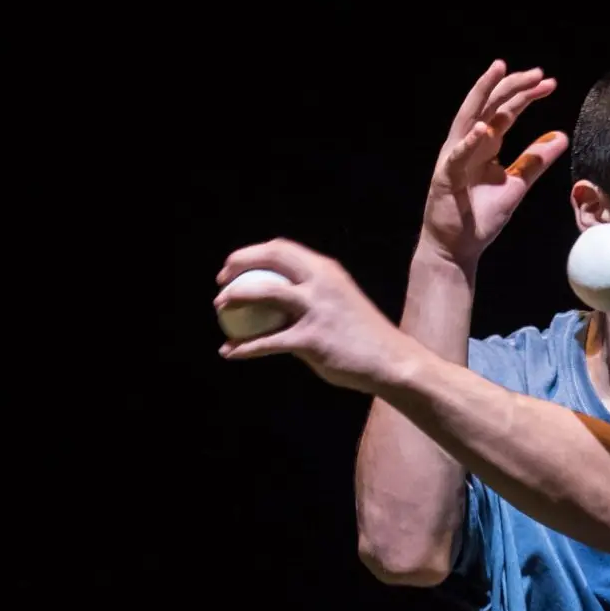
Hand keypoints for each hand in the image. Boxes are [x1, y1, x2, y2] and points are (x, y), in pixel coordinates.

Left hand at [214, 238, 426, 393]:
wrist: (390, 362)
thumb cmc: (363, 337)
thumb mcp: (339, 305)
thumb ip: (311, 299)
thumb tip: (277, 301)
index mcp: (327, 271)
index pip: (282, 249)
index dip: (252, 253)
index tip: (234, 266)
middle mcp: (321, 283)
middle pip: (270, 259)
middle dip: (238, 263)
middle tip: (221, 282)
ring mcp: (316, 310)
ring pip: (263, 293)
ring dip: (234, 297)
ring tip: (219, 308)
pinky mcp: (311, 340)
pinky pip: (267, 342)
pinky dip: (244, 347)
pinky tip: (229, 353)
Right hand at [422, 59, 569, 266]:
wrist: (458, 247)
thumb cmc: (480, 216)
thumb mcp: (516, 184)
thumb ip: (535, 161)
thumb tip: (561, 136)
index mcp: (485, 144)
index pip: (506, 110)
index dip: (527, 95)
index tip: (550, 83)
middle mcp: (468, 144)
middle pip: (490, 106)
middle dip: (512, 86)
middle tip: (537, 73)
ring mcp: (455, 158)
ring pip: (469, 118)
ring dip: (484, 94)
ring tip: (500, 72)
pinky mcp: (446, 177)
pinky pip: (458, 157)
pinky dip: (469, 142)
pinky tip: (484, 129)